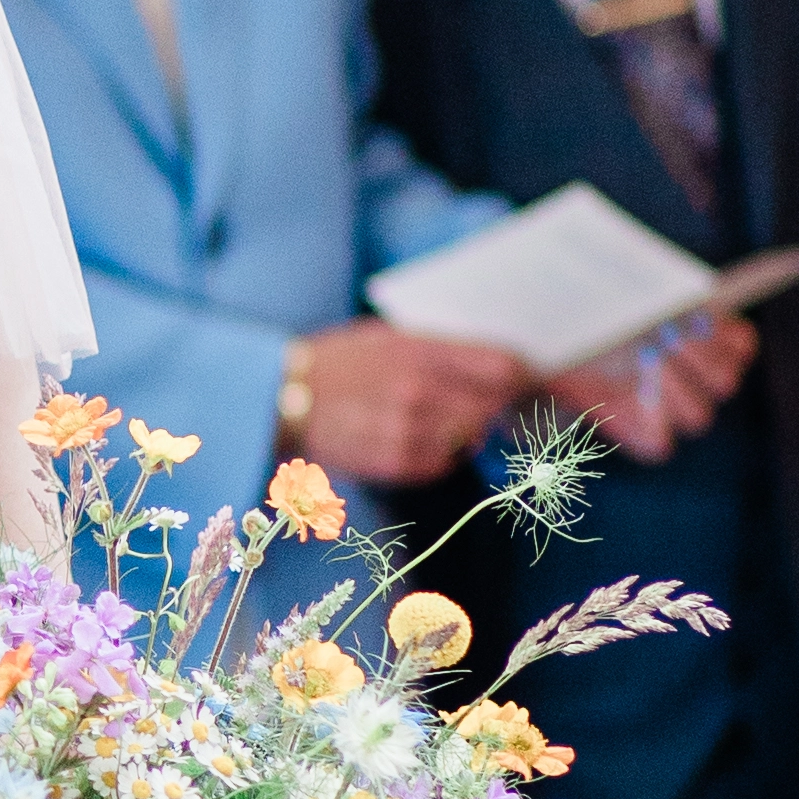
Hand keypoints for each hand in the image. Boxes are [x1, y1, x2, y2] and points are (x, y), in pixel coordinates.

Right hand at [285, 317, 532, 486]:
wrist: (279, 396)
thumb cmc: (336, 362)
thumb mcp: (386, 336)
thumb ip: (439, 350)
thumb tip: (495, 367)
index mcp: (419, 349)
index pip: (501, 366)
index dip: (520, 376)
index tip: (519, 381)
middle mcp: (418, 389)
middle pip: (491, 406)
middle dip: (491, 407)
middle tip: (479, 406)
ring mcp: (406, 428)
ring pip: (469, 437)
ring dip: (463, 433)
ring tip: (434, 422)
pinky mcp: (393, 461)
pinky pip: (442, 463)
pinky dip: (439, 455)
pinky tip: (414, 441)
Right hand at [547, 309, 757, 466]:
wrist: (579, 311)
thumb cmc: (561, 348)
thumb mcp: (538, 374)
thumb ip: (537, 391)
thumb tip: (515, 397)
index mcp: (634, 422)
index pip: (660, 444)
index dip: (658, 425)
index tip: (638, 389)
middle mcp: (669, 406)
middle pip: (697, 414)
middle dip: (679, 380)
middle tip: (655, 345)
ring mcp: (698, 377)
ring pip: (722, 384)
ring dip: (703, 356)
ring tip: (676, 325)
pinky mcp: (719, 344)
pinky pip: (740, 348)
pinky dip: (730, 334)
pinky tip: (706, 316)